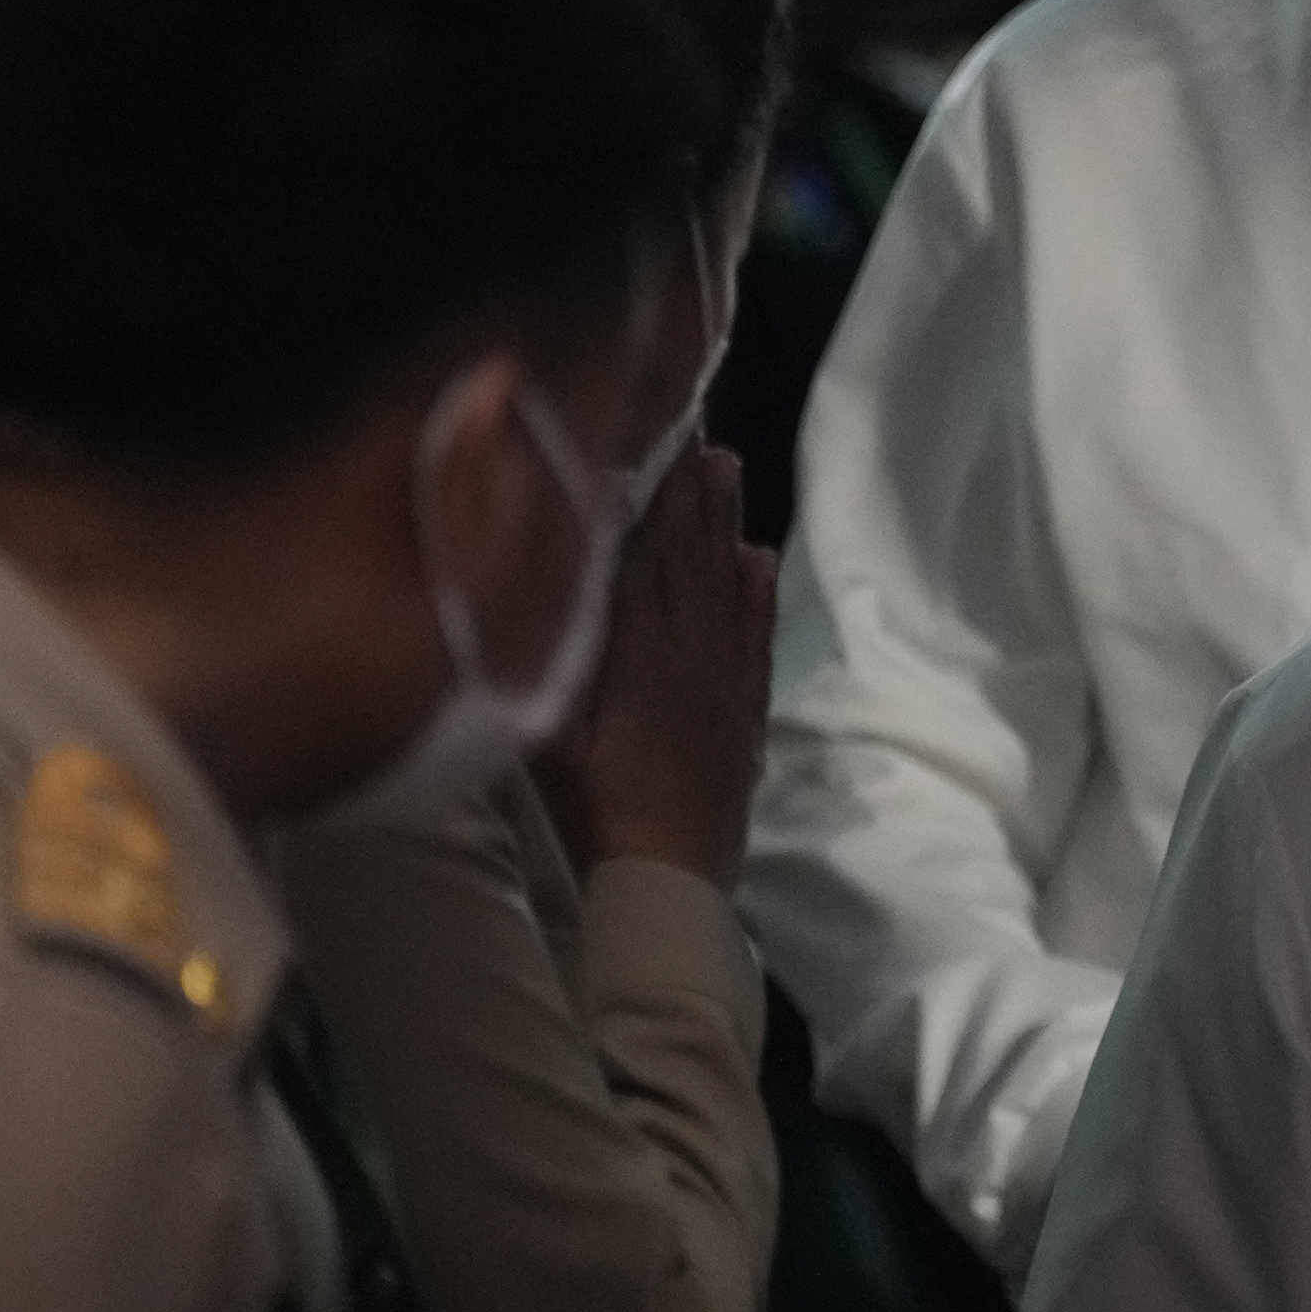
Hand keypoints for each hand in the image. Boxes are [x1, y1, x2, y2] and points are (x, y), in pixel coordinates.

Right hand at [532, 445, 778, 880]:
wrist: (672, 878)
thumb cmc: (599, 807)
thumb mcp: (554, 730)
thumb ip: (555, 650)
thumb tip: (554, 576)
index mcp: (642, 650)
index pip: (649, 554)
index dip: (654, 496)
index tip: (658, 439)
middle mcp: (692, 651)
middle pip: (694, 557)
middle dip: (695, 494)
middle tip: (702, 433)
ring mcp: (724, 681)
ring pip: (728, 586)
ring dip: (725, 525)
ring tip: (728, 472)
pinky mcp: (743, 713)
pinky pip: (755, 635)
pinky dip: (756, 591)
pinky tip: (757, 559)